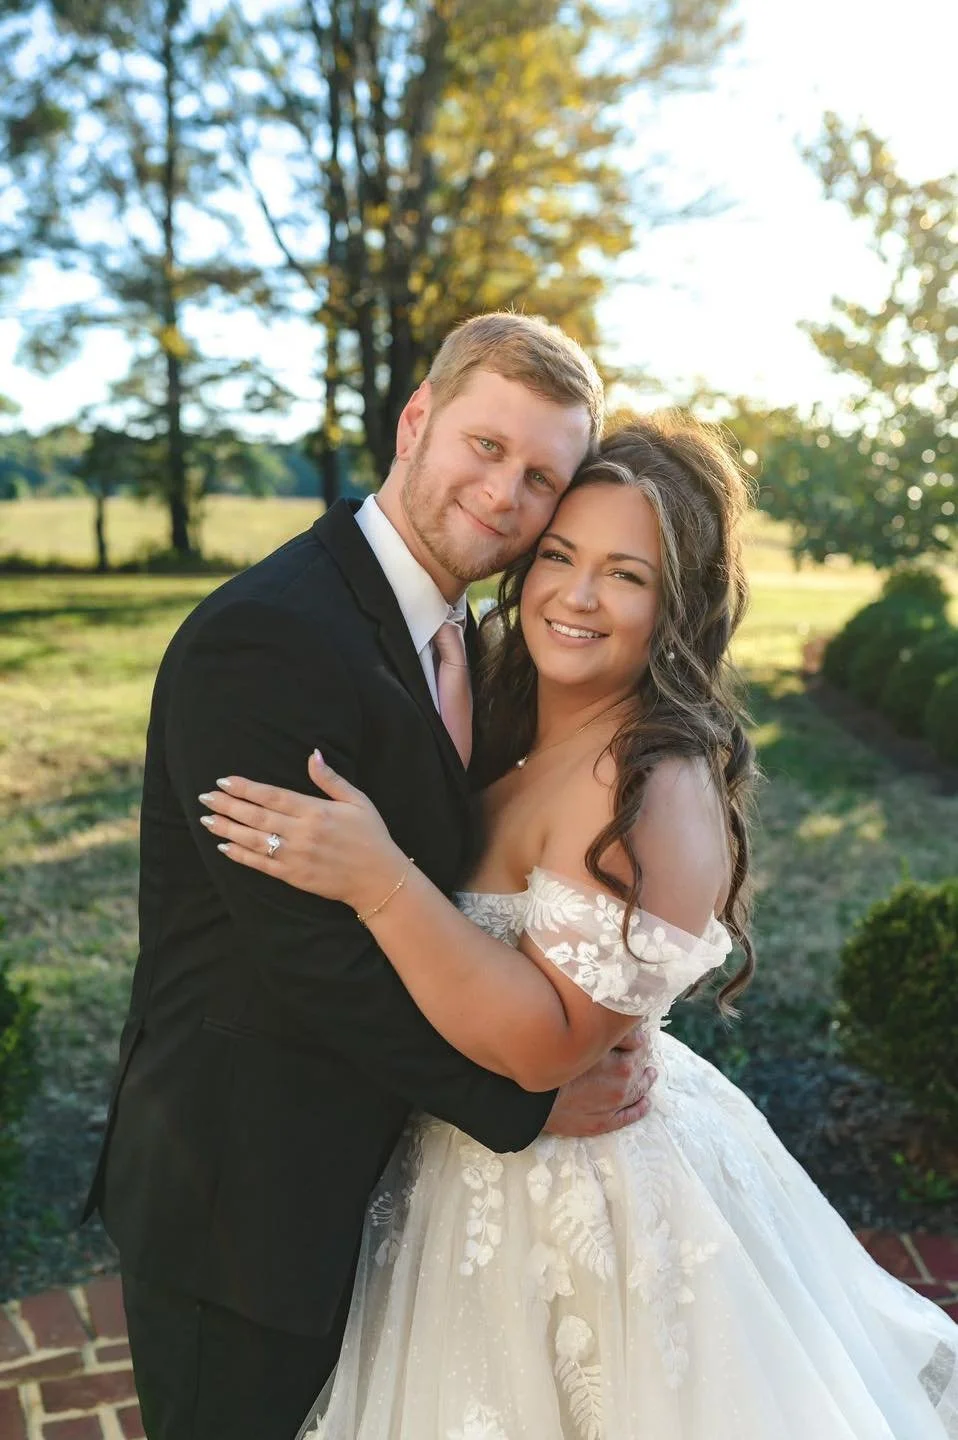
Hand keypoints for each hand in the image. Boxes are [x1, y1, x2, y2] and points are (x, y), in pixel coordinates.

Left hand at [198, 750, 404, 913]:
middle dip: (227, 805)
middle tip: (205, 797)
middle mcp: (301, 833)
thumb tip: (313, 754)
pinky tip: (224, 846)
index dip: (245, 788)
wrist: (379, 880)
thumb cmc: (371, 836)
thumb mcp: (358, 801)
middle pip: (256, 816)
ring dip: (226, 828)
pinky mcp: (293, 876)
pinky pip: (260, 864)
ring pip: (252, 840)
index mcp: (315, 811)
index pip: (271, 796)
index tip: (224, 781)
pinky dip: (239, 855)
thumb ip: (331, 779)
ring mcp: (295, 856)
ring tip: (206, 819)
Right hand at [544, 1028, 657, 1136]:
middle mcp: (622, 1087)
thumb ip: (612, 1034)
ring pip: (637, 1093)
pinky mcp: (602, 1124)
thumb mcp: (585, 1042)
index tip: (634, 1034)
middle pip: (639, 1069)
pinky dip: (639, 1109)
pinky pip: (628, 1117)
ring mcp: (614, 1108)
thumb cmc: (556, 1065)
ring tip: (650, 1074)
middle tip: (643, 1052)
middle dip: (641, 1059)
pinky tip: (646, 1103)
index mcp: (622, 1065)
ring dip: (645, 1082)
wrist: (535, 1099)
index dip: (636, 1037)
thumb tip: (633, 1028)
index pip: (638, 1045)